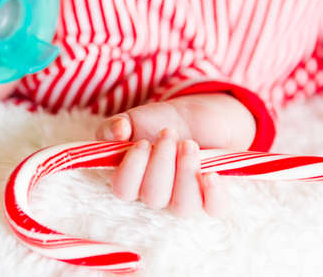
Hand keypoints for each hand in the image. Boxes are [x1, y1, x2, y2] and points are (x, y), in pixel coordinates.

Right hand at [96, 101, 230, 217]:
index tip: (143, 143)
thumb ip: (114, 126)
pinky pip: (215, 210)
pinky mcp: (212, 196)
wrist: (195, 118)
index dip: (131, 170)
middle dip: (162, 163)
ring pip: (182, 207)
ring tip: (189, 144)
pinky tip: (211, 175)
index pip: (123, 190)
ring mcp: (185, 198)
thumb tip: (118, 131)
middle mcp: (156, 195)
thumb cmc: (158, 122)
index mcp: (131, 181)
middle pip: (153, 197)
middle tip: (168, 133)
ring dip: (185, 173)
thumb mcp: (133, 119)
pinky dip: (214, 195)